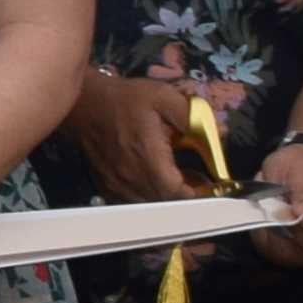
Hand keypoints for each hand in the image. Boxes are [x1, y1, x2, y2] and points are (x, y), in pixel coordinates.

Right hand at [56, 68, 198, 206]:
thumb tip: (220, 134)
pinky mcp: (107, 186)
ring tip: (179, 180)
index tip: (209, 185)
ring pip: (150, 206)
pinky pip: (133, 201)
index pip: (176, 193)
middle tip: (198, 181)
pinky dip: (149, 197)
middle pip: (165, 204)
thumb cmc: (125, 99)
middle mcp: (130, 177)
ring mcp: (117, 185)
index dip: (197, 195)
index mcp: (147, 157)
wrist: (83, 103)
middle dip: (185, 197)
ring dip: (167, 198)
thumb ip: (193, 116)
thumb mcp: (163, 97)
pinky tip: (156, 180)